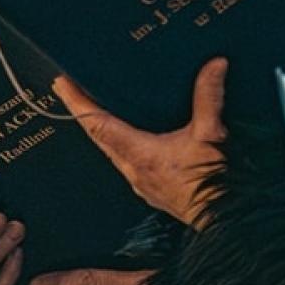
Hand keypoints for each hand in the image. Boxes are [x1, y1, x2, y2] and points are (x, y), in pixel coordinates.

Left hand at [53, 57, 228, 225]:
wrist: (222, 217)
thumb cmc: (211, 184)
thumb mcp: (210, 133)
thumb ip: (208, 97)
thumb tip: (213, 67)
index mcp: (140, 154)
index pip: (97, 124)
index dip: (77, 102)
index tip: (63, 85)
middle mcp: (134, 170)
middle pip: (98, 137)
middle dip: (83, 112)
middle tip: (71, 90)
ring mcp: (141, 182)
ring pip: (112, 152)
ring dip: (102, 132)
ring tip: (97, 112)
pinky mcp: (151, 190)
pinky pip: (128, 164)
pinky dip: (122, 148)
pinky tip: (133, 141)